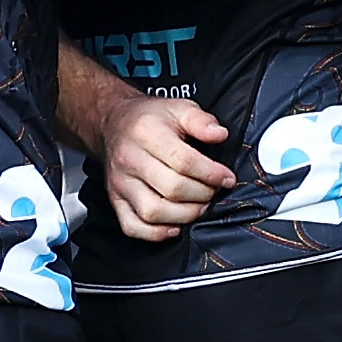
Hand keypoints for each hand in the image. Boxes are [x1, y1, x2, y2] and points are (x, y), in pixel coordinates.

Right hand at [99, 94, 235, 241]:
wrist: (114, 124)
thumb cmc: (150, 119)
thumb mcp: (179, 107)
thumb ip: (201, 120)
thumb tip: (219, 134)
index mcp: (146, 133)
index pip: (184, 161)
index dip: (211, 174)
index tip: (227, 178)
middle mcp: (129, 160)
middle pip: (172, 189)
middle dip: (202, 195)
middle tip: (214, 191)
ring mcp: (119, 183)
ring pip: (153, 212)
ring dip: (184, 215)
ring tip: (199, 206)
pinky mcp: (115, 200)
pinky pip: (132, 226)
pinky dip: (156, 233)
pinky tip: (174, 226)